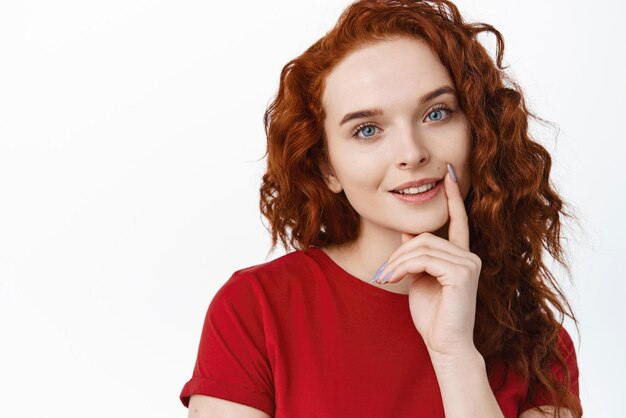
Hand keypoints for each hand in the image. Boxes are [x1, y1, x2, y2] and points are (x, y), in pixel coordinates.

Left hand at [374, 166, 481, 356]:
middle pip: (424, 237)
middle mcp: (469, 256)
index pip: (457, 220)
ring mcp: (469, 263)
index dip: (453, 196)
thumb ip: (417, 254)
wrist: (443, 344)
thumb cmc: (432, 314)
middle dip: (398, 254)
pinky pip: (425, 258)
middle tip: (383, 274)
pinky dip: (404, 267)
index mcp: (460, 256)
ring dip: (397, 262)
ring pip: (422, 246)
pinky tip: (394, 280)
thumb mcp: (419, 278)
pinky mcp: (463, 273)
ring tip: (386, 279)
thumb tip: (408, 232)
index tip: (448, 173)